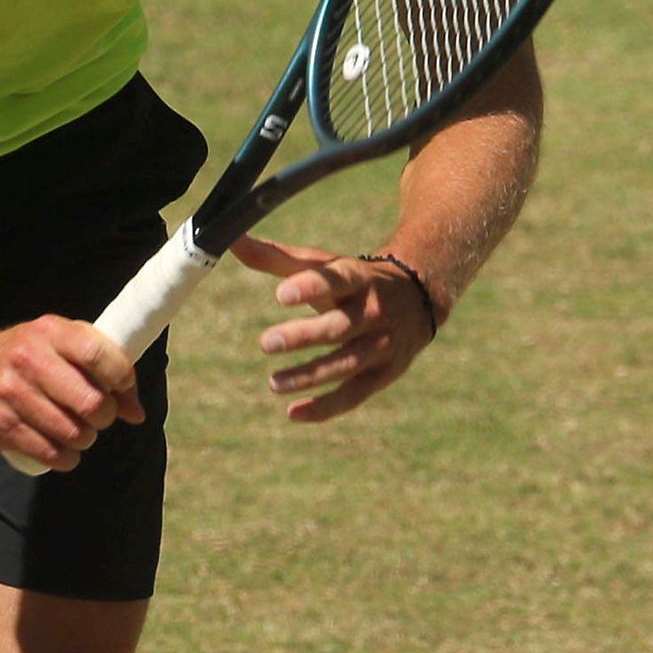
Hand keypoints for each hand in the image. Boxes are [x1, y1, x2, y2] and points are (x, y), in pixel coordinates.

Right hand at [0, 314, 146, 469]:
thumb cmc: (19, 359)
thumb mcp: (54, 347)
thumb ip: (97, 370)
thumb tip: (136, 413)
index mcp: (48, 332)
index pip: (99, 354)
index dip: (122, 379)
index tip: (121, 391)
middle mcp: (27, 358)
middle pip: (91, 401)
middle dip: (103, 417)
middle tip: (96, 418)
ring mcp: (8, 392)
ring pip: (72, 432)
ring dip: (84, 440)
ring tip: (77, 434)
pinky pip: (48, 453)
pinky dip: (65, 458)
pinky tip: (62, 451)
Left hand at [232, 235, 439, 425]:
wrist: (419, 298)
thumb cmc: (355, 280)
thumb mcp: (325, 264)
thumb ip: (277, 258)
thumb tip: (233, 240)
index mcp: (360, 278)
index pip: (338, 280)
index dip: (310, 287)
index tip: (280, 295)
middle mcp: (375, 312)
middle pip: (339, 327)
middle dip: (304, 336)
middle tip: (266, 342)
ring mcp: (382, 346)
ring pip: (346, 365)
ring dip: (310, 376)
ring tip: (274, 384)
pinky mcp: (384, 374)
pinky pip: (354, 395)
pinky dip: (325, 407)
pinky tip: (293, 412)